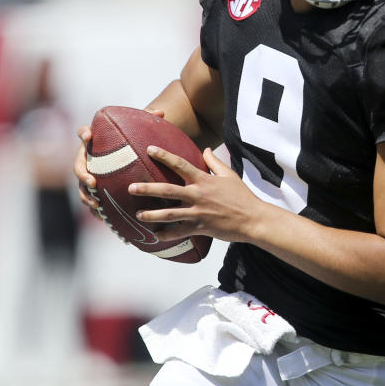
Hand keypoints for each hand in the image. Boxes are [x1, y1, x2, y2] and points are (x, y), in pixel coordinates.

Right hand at [73, 108, 165, 210]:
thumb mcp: (139, 131)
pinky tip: (103, 217)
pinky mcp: (94, 189)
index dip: (84, 134)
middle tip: (92, 182)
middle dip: (82, 175)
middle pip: (78, 166)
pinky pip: (91, 200)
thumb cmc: (132, 141)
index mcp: (95, 141)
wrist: (128, 157)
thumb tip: (161, 112)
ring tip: (96, 204)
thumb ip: (147, 121)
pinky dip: (95, 209)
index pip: (83, 133)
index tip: (89, 136)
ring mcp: (89, 174)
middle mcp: (88, 158)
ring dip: (86, 196)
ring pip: (82, 186)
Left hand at [130, 145, 263, 244]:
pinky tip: (155, 236)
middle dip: (147, 188)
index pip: (180, 164)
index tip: (149, 149)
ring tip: (138, 214)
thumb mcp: (230, 175)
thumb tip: (205, 149)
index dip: (164, 156)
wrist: (254, 219)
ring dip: (151, 214)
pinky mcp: (201, 227)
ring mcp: (198, 212)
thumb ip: (215, 162)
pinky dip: (166, 235)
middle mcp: (198, 195)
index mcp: (204, 180)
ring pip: (169, 213)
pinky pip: (179, 232)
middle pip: (167, 190)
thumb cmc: (242, 196)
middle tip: (130, 188)